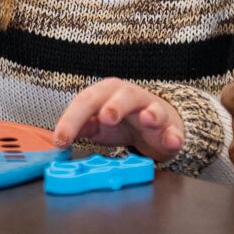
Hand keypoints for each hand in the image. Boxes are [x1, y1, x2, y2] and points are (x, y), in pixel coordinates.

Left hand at [53, 78, 183, 161]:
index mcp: (108, 93)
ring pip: (152, 108)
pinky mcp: (170, 127)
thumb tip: (60, 137)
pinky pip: (173, 130)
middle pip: (122, 96)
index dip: (72, 119)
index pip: (87, 101)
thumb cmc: (123, 122)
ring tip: (146, 119)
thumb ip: (81, 127)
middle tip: (106, 117)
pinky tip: (172, 140)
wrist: (157, 126)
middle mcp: (131, 97)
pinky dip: (174, 135)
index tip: (61, 140)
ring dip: (150, 114)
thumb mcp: (97, 125)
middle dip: (115, 105)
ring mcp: (153, 110)